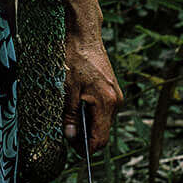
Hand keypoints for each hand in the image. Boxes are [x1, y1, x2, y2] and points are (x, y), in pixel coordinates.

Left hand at [63, 25, 121, 154]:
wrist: (84, 34)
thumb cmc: (74, 57)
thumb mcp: (67, 87)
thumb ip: (70, 114)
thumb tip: (70, 136)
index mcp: (106, 102)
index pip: (100, 139)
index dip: (86, 148)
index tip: (71, 148)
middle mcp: (115, 101)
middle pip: (103, 132)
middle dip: (86, 137)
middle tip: (67, 133)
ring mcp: (115, 94)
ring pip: (103, 121)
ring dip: (88, 124)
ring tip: (70, 118)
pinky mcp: (112, 88)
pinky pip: (103, 109)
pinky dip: (92, 112)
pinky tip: (78, 105)